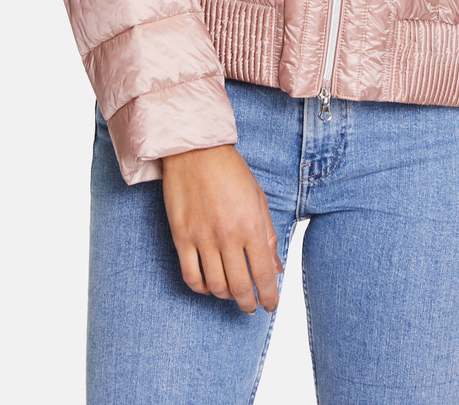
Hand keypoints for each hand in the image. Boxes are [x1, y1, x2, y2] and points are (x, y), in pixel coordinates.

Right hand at [162, 144, 283, 313]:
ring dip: (226, 296)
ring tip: (231, 294)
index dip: (269, 297)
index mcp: (251, 225)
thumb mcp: (258, 198)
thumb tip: (276, 268)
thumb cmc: (231, 171)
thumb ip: (268, 234)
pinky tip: (208, 285)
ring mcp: (202, 238)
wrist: (195, 150)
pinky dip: (201, 288)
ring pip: (215, 286)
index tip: (270, 305)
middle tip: (251, 307)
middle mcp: (228, 235)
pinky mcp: (181, 237)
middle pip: (239, 287)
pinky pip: (190, 276)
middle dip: (248, 303)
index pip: (264, 274)